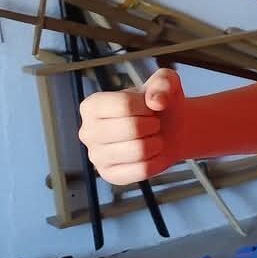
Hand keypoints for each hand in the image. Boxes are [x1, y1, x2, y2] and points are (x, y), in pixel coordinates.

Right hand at [77, 67, 184, 185]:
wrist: (169, 129)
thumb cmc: (159, 104)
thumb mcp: (165, 82)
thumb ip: (164, 82)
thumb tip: (156, 101)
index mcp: (92, 105)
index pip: (124, 104)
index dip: (147, 106)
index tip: (148, 108)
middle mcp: (87, 131)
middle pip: (132, 128)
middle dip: (153, 125)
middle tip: (152, 124)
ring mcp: (96, 156)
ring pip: (138, 151)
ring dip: (156, 143)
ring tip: (151, 137)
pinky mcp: (109, 175)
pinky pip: (142, 170)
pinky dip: (156, 161)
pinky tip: (151, 154)